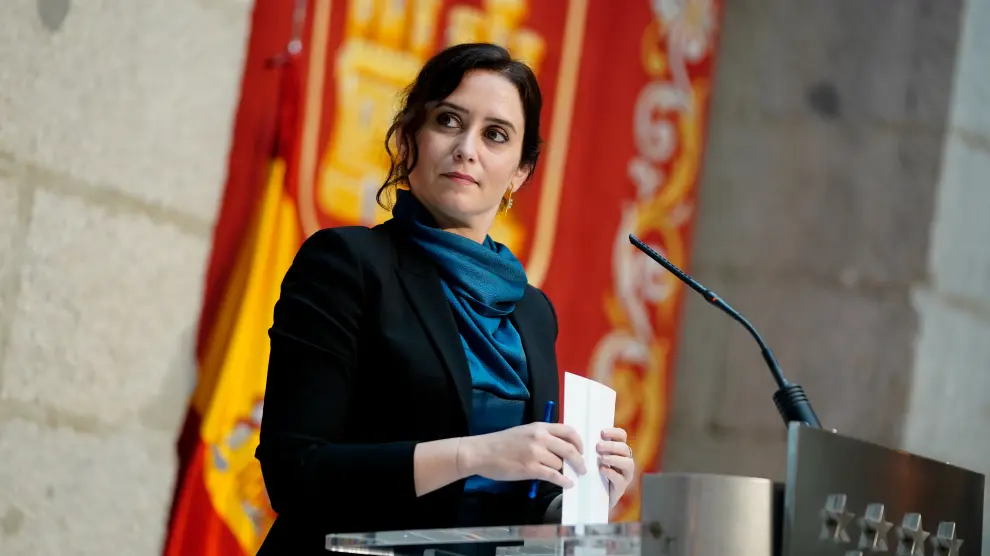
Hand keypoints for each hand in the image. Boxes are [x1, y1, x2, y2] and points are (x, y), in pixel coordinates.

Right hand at [459, 423, 586, 488]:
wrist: (482, 452)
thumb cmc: (500, 443)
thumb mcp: (524, 432)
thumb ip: (542, 436)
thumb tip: (560, 448)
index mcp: (539, 427)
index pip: (568, 431)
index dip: (579, 442)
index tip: (581, 450)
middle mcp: (540, 437)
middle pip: (570, 449)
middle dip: (580, 460)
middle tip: (583, 468)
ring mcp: (536, 453)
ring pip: (561, 463)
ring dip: (566, 471)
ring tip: (568, 476)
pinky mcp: (531, 468)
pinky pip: (554, 475)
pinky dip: (564, 481)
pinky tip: (567, 484)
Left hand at [597, 427, 634, 507]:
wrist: (592, 496)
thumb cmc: (592, 472)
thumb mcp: (592, 457)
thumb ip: (592, 447)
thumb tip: (582, 434)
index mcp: (619, 450)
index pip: (622, 436)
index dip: (614, 432)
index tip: (602, 433)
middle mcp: (625, 460)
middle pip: (624, 448)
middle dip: (611, 446)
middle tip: (598, 447)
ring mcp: (625, 474)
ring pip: (628, 463)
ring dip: (614, 459)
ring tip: (601, 459)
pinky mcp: (621, 487)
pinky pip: (620, 479)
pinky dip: (611, 473)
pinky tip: (601, 470)